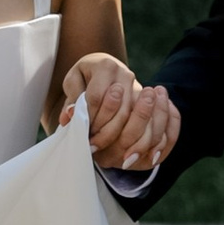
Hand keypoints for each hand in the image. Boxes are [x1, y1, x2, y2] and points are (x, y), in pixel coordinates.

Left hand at [58, 54, 179, 173]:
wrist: (105, 69)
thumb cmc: (86, 77)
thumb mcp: (73, 81)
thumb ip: (72, 97)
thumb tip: (71, 114)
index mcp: (106, 66)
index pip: (97, 97)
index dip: (89, 118)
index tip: (82, 134)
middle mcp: (126, 76)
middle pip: (121, 111)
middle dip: (107, 133)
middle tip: (93, 148)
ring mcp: (139, 89)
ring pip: (137, 119)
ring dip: (127, 141)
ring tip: (113, 158)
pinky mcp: (148, 102)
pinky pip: (152, 124)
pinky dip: (144, 142)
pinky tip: (133, 157)